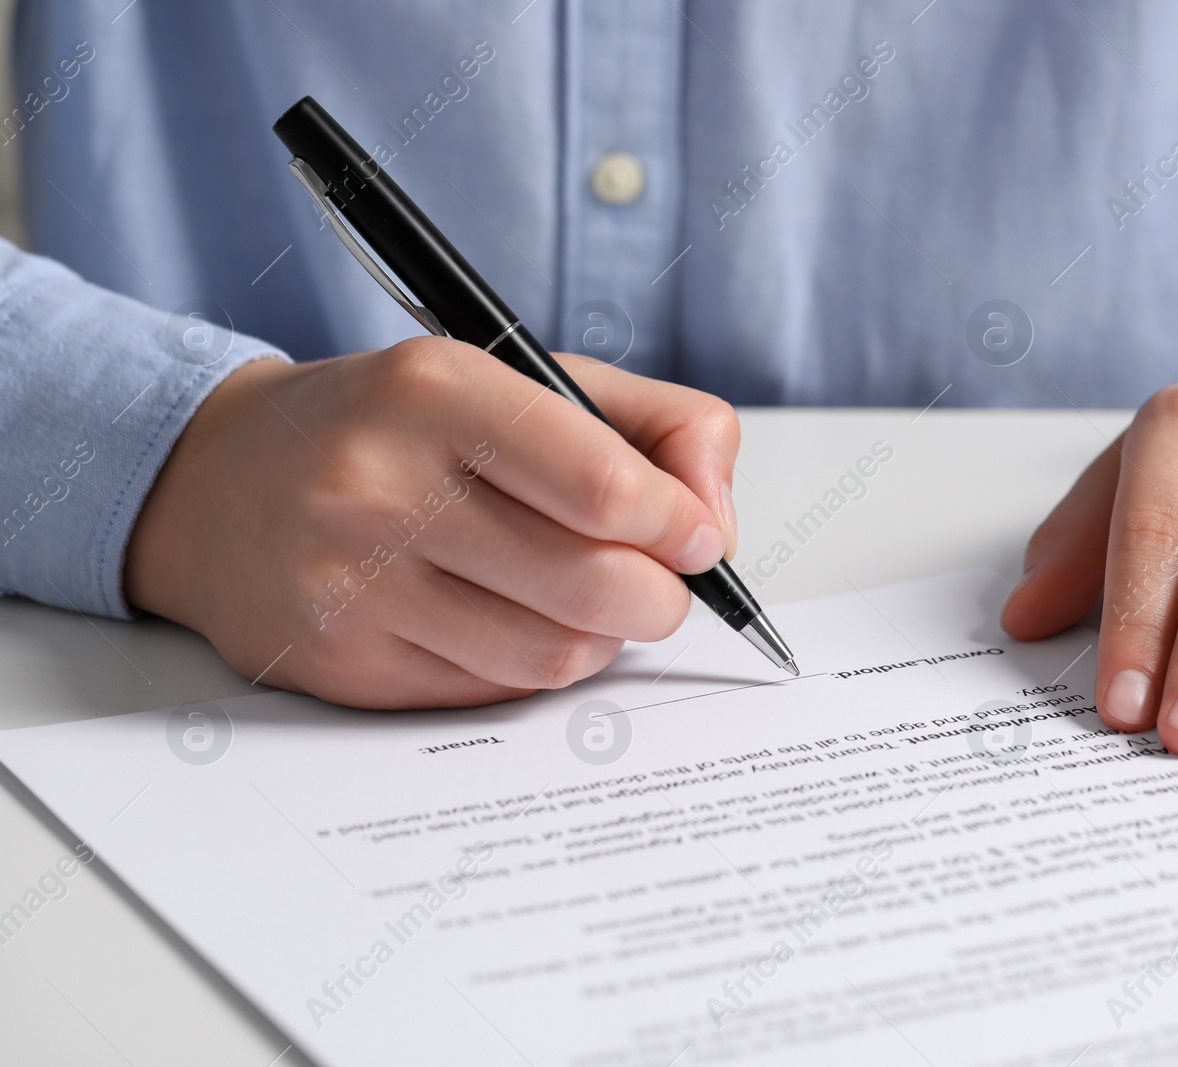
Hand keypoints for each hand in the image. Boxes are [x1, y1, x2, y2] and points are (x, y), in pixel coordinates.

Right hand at [126, 337, 740, 708]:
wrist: (217, 484)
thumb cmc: (395, 427)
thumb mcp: (519, 377)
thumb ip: (651, 425)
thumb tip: (713, 522)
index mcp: (436, 393)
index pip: (605, 485)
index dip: (680, 525)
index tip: (698, 538)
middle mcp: (382, 490)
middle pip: (594, 586)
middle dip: (661, 597)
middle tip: (661, 584)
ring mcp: (355, 588)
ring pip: (554, 656)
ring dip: (604, 639)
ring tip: (590, 600)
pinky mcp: (345, 667)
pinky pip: (495, 694)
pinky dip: (538, 667)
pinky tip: (520, 623)